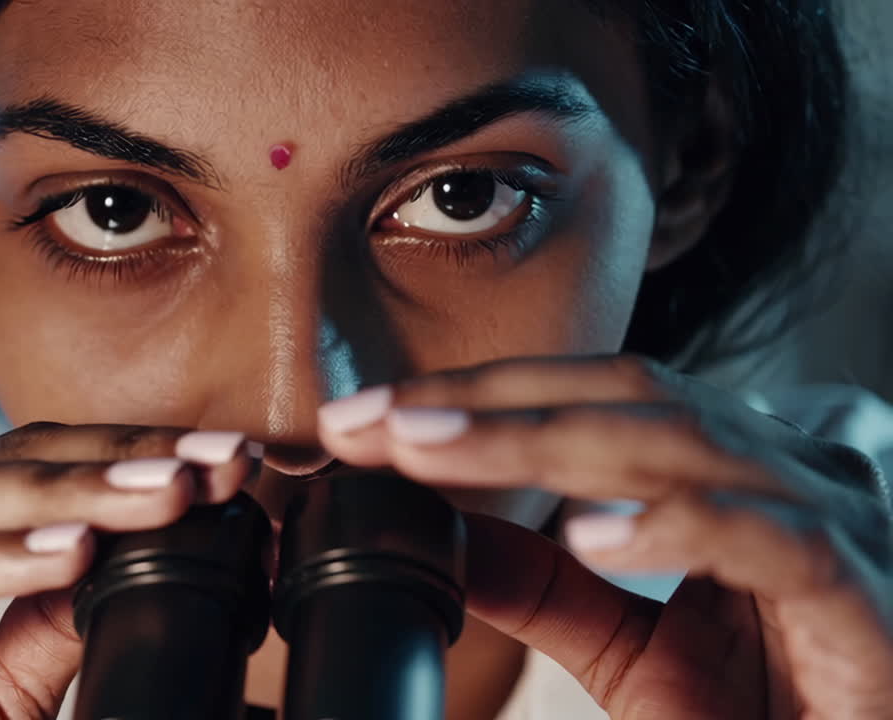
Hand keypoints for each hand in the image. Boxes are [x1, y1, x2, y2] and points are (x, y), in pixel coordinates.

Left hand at [318, 354, 892, 718]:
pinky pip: (770, 538)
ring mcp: (831, 519)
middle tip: (371, 418)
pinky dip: (673, 526)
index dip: (473, 397)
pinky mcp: (864, 591)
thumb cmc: (775, 712)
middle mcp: (781, 471)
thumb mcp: (629, 648)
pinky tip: (588, 534)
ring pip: (678, 442)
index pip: (586, 399)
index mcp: (725, 470)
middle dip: (484, 400)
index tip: (364, 420)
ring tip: (433, 448)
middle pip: (621, 394)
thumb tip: (437, 530)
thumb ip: (542, 588)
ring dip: (541, 441)